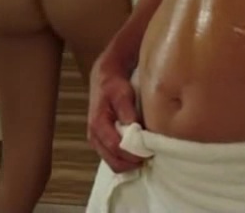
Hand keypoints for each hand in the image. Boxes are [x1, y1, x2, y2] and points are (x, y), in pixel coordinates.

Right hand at [86, 54, 144, 172]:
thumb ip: (126, 110)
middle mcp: (94, 136)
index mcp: (98, 124)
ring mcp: (97, 142)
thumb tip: (134, 127)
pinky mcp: (101, 143)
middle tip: (150, 156)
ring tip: (145, 154)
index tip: (150, 152)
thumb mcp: (121, 92)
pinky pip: (113, 159)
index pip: (115, 147)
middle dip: (132, 163)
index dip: (133, 154)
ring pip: (113, 164)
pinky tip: (138, 153)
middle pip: (113, 162)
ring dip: (129, 163)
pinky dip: (126, 160)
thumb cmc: (114, 86)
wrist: (104, 80)